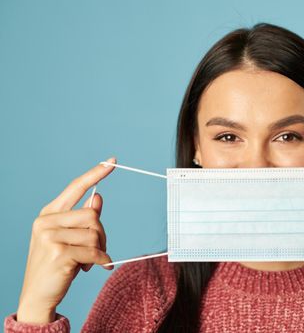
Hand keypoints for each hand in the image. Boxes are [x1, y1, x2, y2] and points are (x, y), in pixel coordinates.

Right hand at [17, 158, 115, 323]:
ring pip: (95, 234)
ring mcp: (49, 237)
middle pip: (92, 215)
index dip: (95, 174)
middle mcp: (46, 221)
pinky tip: (95, 267)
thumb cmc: (57, 264)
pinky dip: (100, 261)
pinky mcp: (58, 253)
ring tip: (88, 261)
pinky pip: (94, 252)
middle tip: (97, 250)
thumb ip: (82, 219)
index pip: (76, 187)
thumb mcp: (68, 238)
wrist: (37, 295)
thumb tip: (98, 198)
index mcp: (49, 213)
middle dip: (101, 234)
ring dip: (99, 250)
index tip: (113, 161)